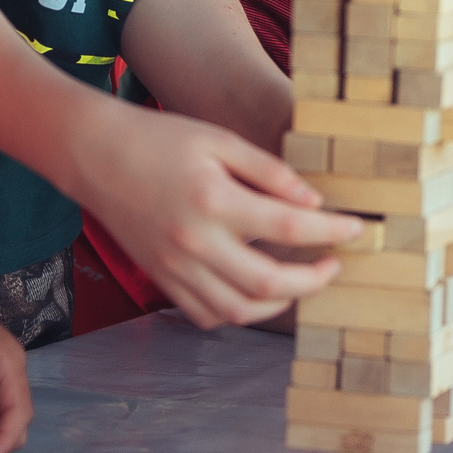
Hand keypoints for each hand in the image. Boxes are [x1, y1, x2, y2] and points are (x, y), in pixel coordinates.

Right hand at [68, 104, 362, 328]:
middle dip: (315, 280)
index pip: (289, 227)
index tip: (357, 229)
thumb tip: (313, 200)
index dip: (331, 231)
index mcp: (213, 200)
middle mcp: (195, 243)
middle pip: (270, 284)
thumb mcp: (219, 140)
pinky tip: (256, 292)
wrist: (95, 154)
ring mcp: (175, 268)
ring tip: (301, 281)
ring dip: (281, 304)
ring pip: (240, 310)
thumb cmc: (159, 139)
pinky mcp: (162, 279)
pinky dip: (239, 312)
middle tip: (335, 264)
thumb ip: (269, 171)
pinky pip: (208, 314)